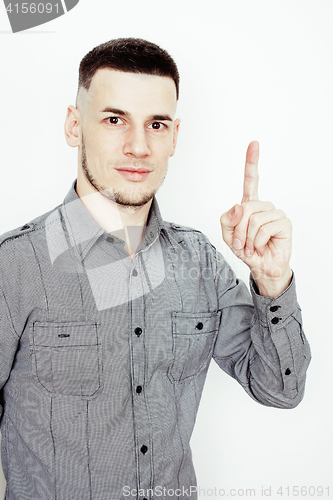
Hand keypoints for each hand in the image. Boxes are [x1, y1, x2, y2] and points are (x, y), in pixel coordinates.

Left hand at [220, 141, 292, 297]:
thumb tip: (239, 205)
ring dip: (247, 238)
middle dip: (238, 230)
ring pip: (253, 219)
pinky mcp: (284, 223)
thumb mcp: (228, 236)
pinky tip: (262, 247)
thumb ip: (227, 220)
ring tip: (252, 247)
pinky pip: (263, 229)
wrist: (262, 267)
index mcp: (250, 205)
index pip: (251, 181)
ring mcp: (275, 213)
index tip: (254, 144)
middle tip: (241, 244)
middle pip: (244, 208)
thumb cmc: (247, 250)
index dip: (252, 162)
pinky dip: (258, 242)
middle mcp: (264, 206)